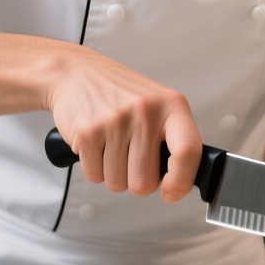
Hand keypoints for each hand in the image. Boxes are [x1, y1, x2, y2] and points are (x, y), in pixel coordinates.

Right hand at [48, 46, 201, 201]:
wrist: (75, 72)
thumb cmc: (120, 92)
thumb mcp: (158, 104)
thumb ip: (174, 138)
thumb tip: (181, 182)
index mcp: (172, 105)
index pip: (188, 151)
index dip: (181, 182)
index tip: (172, 192)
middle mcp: (145, 112)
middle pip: (146, 181)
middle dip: (137, 181)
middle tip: (131, 159)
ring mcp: (116, 122)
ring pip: (118, 183)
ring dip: (114, 174)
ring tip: (112, 146)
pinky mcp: (88, 132)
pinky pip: (95, 176)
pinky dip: (95, 168)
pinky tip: (97, 144)